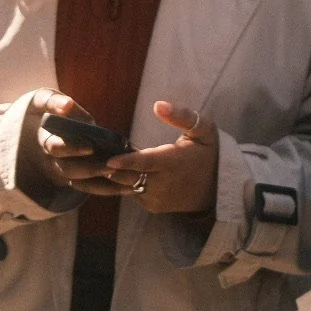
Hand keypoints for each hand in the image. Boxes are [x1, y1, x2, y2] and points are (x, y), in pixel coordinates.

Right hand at [24, 90, 127, 197]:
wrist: (43, 125)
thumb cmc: (49, 108)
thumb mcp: (45, 101)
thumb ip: (54, 103)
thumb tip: (67, 105)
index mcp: (46, 140)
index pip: (56, 147)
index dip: (72, 148)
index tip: (91, 147)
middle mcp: (53, 160)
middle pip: (70, 170)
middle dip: (91, 169)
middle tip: (112, 167)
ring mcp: (64, 170)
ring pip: (81, 182)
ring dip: (104, 183)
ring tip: (127, 179)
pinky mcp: (76, 177)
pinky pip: (90, 187)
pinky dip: (108, 189)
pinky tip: (130, 188)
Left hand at [104, 100, 218, 215]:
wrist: (218, 189)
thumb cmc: (209, 154)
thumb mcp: (203, 130)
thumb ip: (182, 116)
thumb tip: (159, 104)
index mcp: (173, 162)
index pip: (146, 163)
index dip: (127, 162)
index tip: (108, 159)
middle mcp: (162, 184)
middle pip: (128, 176)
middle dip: (109, 166)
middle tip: (91, 152)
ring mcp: (156, 198)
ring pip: (126, 186)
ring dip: (114, 174)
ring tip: (98, 159)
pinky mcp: (152, 206)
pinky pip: (132, 193)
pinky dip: (124, 182)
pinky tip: (119, 169)